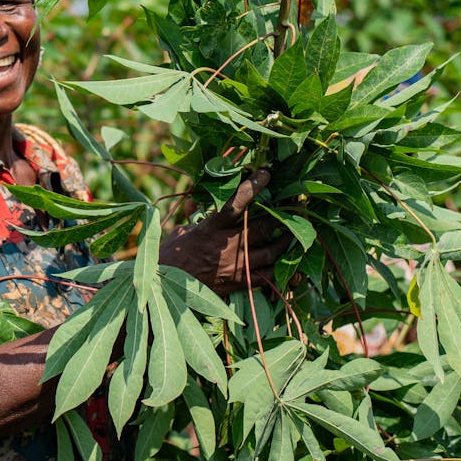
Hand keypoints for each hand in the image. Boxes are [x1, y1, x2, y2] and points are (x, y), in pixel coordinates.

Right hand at [159, 169, 290, 295]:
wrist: (165, 286)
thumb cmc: (171, 256)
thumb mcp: (181, 231)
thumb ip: (194, 215)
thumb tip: (196, 199)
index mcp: (211, 229)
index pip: (236, 204)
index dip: (253, 187)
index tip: (266, 174)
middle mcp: (227, 246)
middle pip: (263, 227)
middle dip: (281, 214)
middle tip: (293, 204)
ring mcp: (236, 266)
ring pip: (272, 251)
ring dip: (286, 240)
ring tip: (294, 232)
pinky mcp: (240, 284)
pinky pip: (269, 277)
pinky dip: (284, 272)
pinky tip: (293, 266)